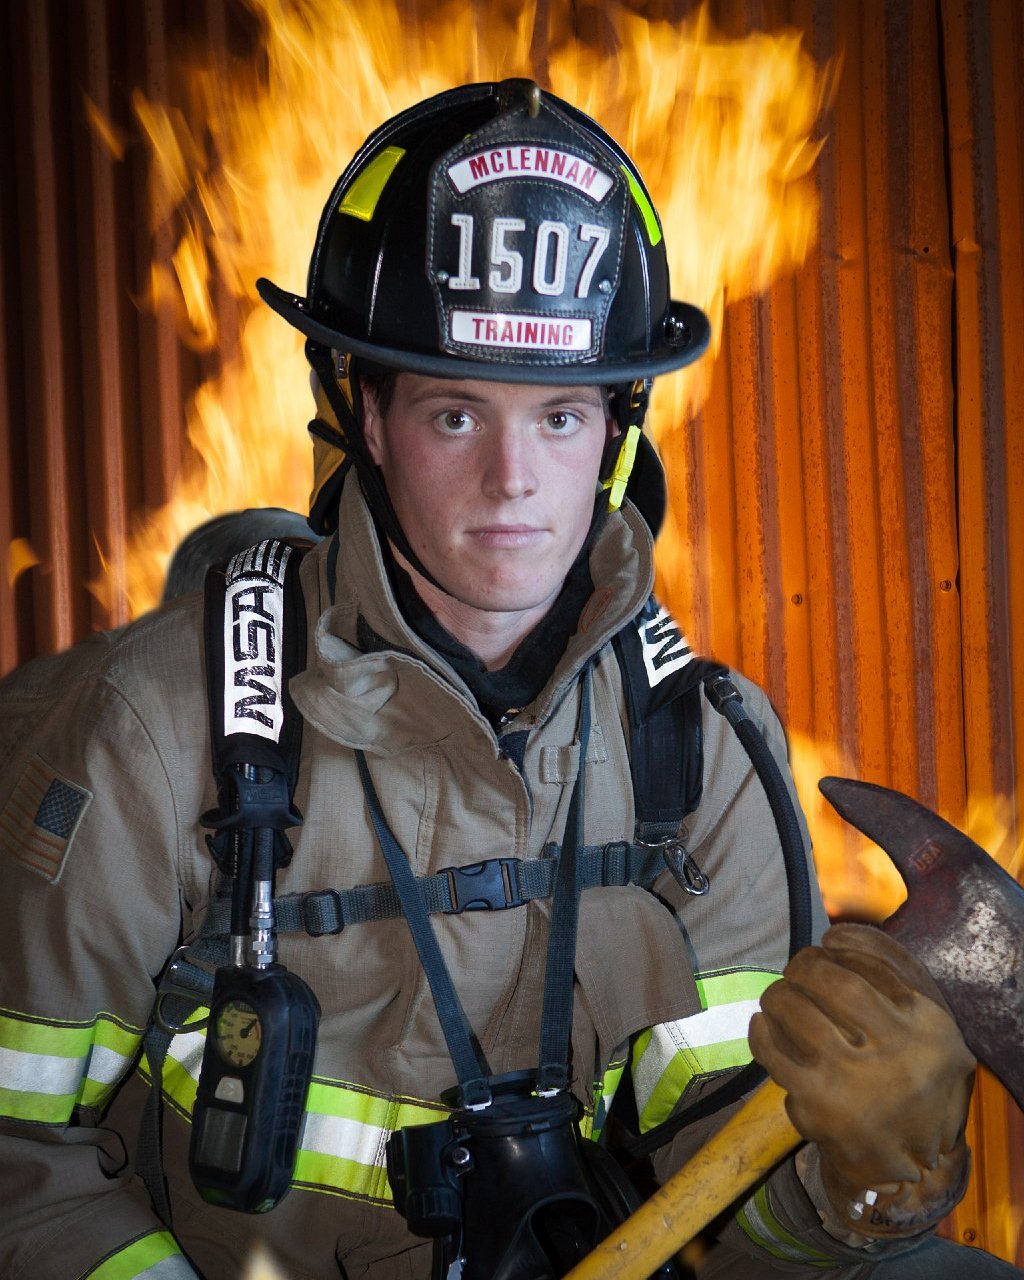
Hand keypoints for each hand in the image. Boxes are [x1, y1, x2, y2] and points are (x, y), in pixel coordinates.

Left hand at [749, 923, 975, 1235]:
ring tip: (779, 996)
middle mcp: (895, 1052)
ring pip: (796, 1010)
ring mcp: (853, 1081)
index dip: (845, 946)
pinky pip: (772, 1051)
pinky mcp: (817, 1104)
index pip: (875, 963)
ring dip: (779, 994)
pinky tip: (764, 1025)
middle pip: (833, 982)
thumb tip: (836, 935)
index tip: (828, 944)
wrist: (913, 1167)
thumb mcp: (931, 1025)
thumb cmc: (916, 1078)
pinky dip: (761, 1030)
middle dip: (806, 966)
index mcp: (928, 1026)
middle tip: (798, 970)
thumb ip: (897, 972)